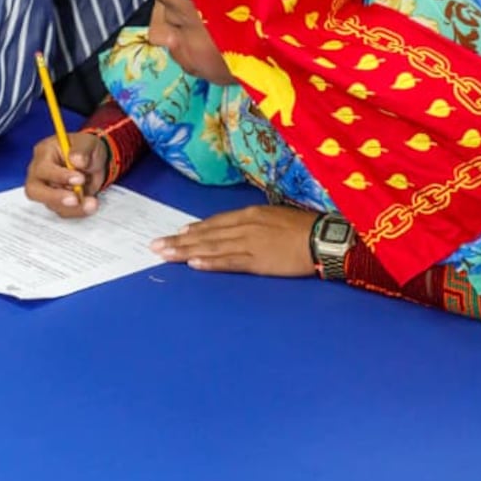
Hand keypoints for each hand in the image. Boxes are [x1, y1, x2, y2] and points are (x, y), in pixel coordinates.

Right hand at [24, 131, 107, 217]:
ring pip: (50, 204)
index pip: (43, 168)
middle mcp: (39, 172)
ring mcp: (45, 189)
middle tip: (75, 200)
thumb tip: (77, 160)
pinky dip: (77, 211)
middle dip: (55, 197)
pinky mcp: (54, 201)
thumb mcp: (88, 144)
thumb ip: (82, 150)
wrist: (94, 163)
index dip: (59, 176)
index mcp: (44, 152)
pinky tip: (89, 205)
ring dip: (72, 208)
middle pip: (34, 190)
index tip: (80, 179)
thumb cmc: (86, 150)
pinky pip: (62, 211)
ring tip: (92, 203)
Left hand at [151, 204, 315, 277]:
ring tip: (164, 255)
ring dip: (185, 252)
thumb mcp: (277, 217)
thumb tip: (244, 227)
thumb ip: (257, 223)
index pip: (216, 222)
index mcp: (251, 214)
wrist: (325, 238)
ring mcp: (250, 243)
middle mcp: (245, 226)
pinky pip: (229, 262)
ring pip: (211, 248)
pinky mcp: (258, 261)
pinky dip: (210, 263)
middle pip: (206, 234)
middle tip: (155, 245)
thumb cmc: (306, 227)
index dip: (195, 229)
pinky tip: (193, 265)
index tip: (177, 233)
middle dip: (179, 241)